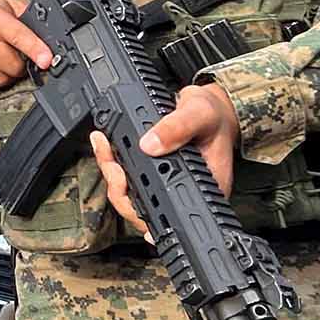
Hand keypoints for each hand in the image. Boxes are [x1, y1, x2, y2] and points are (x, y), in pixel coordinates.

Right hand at [0, 0, 54, 89]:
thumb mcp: (2, 3)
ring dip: (7, 74)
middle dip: (21, 64)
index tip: (46, 60)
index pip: (18, 36)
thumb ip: (23, 16)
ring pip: (0, 78)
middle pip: (12, 65)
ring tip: (3, 61)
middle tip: (18, 56)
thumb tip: (46, 33)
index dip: (35, 50)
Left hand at [90, 84, 240, 242]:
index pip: (168, 213)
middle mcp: (183, 192)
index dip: (141, 209)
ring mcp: (166, 186)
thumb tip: (150, 145)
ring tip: (104, 147)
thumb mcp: (200, 114)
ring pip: (130, 195)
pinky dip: (114, 164)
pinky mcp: (154, 175)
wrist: (211, 107)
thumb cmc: (214, 115)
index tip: (125, 183)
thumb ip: (178, 128)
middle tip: (111, 162)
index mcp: (203, 188)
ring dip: (112, 173)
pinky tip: (106, 146)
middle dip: (118, 187)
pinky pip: (128, 180)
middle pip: (141, 209)